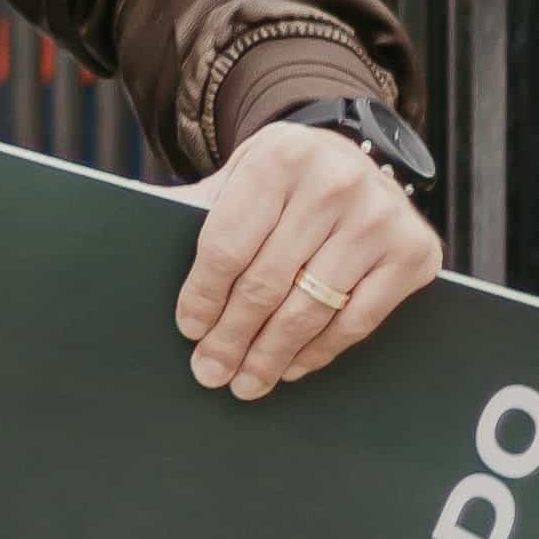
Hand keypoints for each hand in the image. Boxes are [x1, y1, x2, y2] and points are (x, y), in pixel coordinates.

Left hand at [171, 121, 442, 398]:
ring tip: (246, 380)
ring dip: (272, 355)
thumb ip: (195, 207)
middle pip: (267, 283)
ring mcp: (380, 220)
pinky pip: (356, 322)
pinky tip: (292, 367)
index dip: (204, 295)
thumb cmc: (280, 176)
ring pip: (310, 309)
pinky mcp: (414, 255)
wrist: (351, 157)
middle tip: (210, 371)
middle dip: (232, 336)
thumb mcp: (238, 175)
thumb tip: (123, 234)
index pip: (228, 244)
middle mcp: (334, 183)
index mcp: (278, 157)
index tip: (189, 329)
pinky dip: (318, 351)